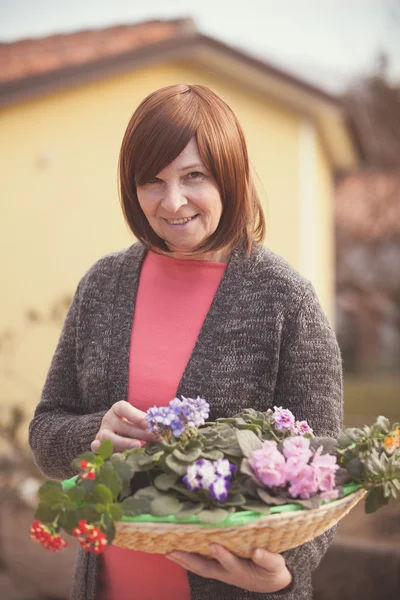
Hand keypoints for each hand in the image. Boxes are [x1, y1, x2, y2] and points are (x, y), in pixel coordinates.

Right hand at [91, 401, 157, 452]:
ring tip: (138, 446)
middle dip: (140, 433)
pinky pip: (98, 448)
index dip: (136, 416)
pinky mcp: (97, 445)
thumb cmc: (129, 423)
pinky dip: (106, 451)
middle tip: (154, 438)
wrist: (112, 430)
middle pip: (123, 426)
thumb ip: (146, 422)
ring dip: (124, 442)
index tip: (148, 423)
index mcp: (118, 409)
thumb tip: (162, 428)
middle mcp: (108, 419)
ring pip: (110, 438)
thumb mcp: (136, 418)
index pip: (124, 408)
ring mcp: (102, 432)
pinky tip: (117, 455)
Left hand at [166, 544, 291, 592]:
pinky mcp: (218, 569)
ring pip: (199, 568)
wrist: (270, 584)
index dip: (222, 556)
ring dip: (183, 561)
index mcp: (242, 569)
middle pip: (206, 568)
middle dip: (189, 560)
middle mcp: (227, 572)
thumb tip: (257, 552)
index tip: (213, 545)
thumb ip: (268, 559)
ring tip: (168, 552)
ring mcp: (221, 572)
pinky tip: (176, 553)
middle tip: (174, 551)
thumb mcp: (276, 565)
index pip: (231, 563)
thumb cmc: (272, 571)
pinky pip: (199, 565)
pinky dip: (186, 560)